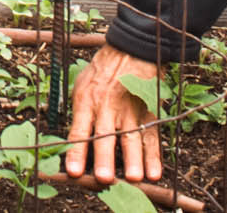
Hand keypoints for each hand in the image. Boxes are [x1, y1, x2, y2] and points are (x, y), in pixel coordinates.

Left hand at [63, 43, 160, 182]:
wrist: (130, 48)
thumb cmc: (102, 69)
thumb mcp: (81, 84)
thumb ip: (79, 112)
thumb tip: (72, 141)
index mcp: (87, 101)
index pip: (79, 131)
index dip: (76, 153)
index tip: (73, 172)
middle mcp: (107, 107)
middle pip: (106, 136)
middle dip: (105, 158)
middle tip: (104, 178)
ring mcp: (129, 109)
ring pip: (130, 138)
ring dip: (132, 160)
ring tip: (133, 179)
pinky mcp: (147, 110)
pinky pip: (150, 135)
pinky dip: (153, 156)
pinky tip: (154, 172)